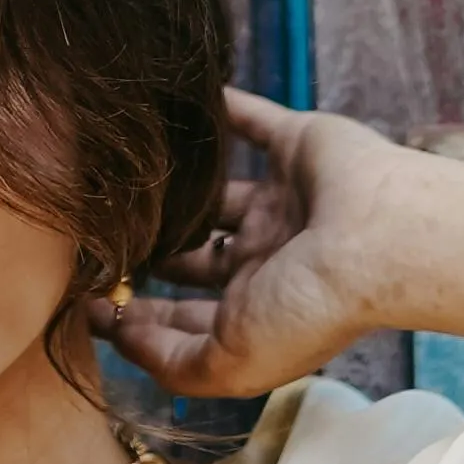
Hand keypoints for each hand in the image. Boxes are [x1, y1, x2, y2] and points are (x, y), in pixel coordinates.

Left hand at [103, 85, 411, 400]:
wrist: (380, 239)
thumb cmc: (311, 308)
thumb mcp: (231, 362)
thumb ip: (172, 361)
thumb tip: (121, 334)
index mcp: (256, 310)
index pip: (186, 318)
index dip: (138, 317)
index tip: (84, 303)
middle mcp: (269, 259)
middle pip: (196, 258)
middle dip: (152, 253)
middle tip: (93, 237)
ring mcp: (283, 202)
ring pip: (217, 194)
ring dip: (179, 189)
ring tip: (125, 175)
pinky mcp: (298, 147)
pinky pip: (252, 120)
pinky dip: (224, 109)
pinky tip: (181, 100)